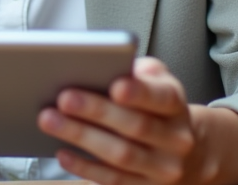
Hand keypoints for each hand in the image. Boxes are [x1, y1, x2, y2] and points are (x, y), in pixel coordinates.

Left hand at [37, 56, 197, 184]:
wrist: (186, 153)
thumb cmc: (155, 107)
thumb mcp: (156, 82)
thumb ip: (136, 71)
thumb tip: (104, 63)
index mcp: (175, 105)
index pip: (162, 97)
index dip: (140, 92)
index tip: (116, 86)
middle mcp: (176, 139)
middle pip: (136, 125)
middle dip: (97, 111)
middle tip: (63, 98)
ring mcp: (163, 168)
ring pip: (121, 155)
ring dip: (82, 137)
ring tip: (51, 121)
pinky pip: (114, 180)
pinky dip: (85, 167)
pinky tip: (62, 152)